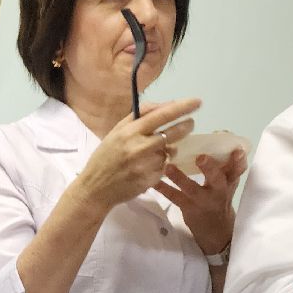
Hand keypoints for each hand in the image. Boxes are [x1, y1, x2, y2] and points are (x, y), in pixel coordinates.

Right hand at [72, 98, 200, 213]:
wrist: (94, 190)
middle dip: (185, 126)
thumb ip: (140, 116)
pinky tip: (146, 168)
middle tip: (190, 124)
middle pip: (173, 133)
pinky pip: (164, 168)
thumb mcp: (116, 132)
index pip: (161, 115)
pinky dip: (160, 166)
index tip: (197, 102)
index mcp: (130, 132)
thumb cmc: (104, 158)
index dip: (182, 107)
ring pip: (169, 152)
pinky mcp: (149, 180)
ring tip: (153, 153)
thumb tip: (166, 105)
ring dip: (167, 150)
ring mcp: (145, 165)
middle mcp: (139, 147)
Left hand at [155, 148, 246, 257]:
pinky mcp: (188, 208)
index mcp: (229, 182)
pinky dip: (163, 189)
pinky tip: (153, 182)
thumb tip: (224, 139)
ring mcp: (202, 201)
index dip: (239, 161)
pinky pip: (175, 197)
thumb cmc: (220, 201)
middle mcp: (218, 191)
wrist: (215, 232)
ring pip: (191, 188)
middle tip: (201, 157)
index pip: (238, 170)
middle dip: (210, 168)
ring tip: (167, 167)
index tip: (237, 150)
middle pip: (217, 178)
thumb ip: (227, 166)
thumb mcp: (228, 185)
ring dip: (179, 177)